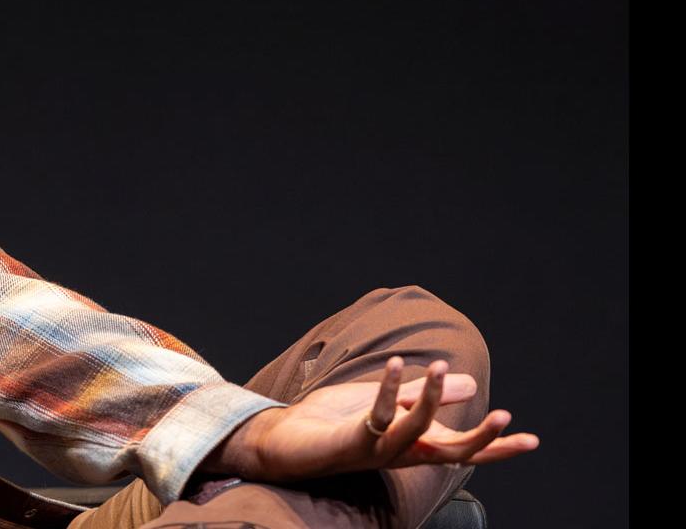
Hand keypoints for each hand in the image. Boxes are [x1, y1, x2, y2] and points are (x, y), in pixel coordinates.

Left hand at [205, 357, 538, 481]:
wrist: (286, 440)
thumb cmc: (335, 423)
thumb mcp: (388, 402)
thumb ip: (422, 394)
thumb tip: (466, 383)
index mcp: (414, 445)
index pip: (463, 449)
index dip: (496, 446)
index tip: (532, 440)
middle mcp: (402, 453)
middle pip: (452, 453)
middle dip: (480, 438)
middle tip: (505, 417)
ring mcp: (379, 450)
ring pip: (418, 431)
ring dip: (433, 399)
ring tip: (444, 368)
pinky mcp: (354, 441)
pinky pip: (378, 414)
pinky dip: (389, 388)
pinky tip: (396, 364)